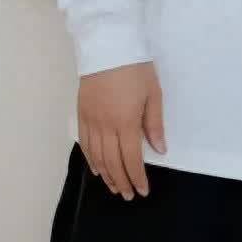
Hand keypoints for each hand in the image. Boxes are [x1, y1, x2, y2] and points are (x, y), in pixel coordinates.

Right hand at [77, 62, 164, 200]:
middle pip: (112, 162)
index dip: (137, 177)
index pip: (131, 158)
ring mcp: (91, 121)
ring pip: (97, 156)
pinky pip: (85, 144)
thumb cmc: (136, 68)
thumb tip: (159, 150)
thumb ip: (154, 123)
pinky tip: (97, 169)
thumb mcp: (153, 93)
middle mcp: (105, 126)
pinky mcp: (81, 115)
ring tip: (115, 187)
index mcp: (126, 122)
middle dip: (122, 181)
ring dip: (107, 175)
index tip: (142, 190)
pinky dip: (91, 160)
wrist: (108, 47)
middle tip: (129, 195)